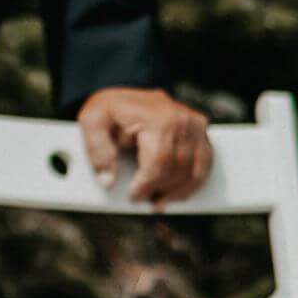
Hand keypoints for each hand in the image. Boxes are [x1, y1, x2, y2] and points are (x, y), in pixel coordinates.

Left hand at [77, 85, 213, 206]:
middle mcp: (182, 119)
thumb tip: (108, 181)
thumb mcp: (91, 122)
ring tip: (160, 202)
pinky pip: (205, 161)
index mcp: (158, 118)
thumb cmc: (107, 109)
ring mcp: (195, 123)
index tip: (134, 197)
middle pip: (179, 168)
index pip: (160, 162)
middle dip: (162, 190)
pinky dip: (193, 181)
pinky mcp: (201, 128)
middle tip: (146, 201)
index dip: (147, 185)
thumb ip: (97, 151)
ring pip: (196, 169)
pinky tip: (178, 192)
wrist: (123, 95)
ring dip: (180, 191)